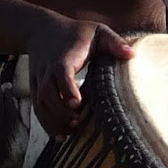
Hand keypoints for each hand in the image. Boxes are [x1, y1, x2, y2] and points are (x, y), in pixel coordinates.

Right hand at [28, 12, 134, 137]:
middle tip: (77, 123)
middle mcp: (47, 70)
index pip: (61, 73)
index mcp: (63, 57)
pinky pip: (38, 108)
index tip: (76, 104)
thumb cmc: (75, 32)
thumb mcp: (97, 31)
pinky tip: (60, 136)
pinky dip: (46, 123)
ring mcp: (39, 80)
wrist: (40, 30)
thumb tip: (132, 54)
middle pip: (47, 93)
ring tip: (68, 135)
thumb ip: (113, 42)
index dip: (67, 88)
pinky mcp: (35, 88)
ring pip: (40, 103)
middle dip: (60, 111)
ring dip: (52, 121)